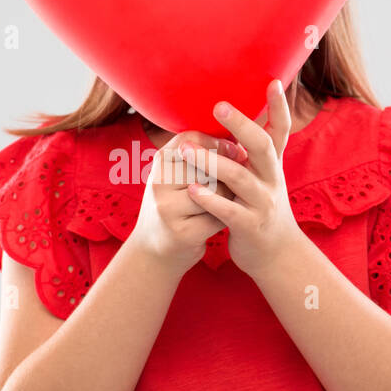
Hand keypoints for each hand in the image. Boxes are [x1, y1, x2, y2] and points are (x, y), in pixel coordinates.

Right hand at [126, 129, 242, 276]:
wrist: (153, 252)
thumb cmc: (173, 207)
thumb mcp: (175, 177)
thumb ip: (199, 157)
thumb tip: (238, 142)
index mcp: (159, 162)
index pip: (192, 138)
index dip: (218, 143)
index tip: (235, 151)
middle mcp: (159, 182)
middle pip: (208, 165)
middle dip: (226, 174)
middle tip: (228, 185)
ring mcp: (168, 208)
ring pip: (215, 190)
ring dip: (228, 196)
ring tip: (223, 203)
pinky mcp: (182, 233)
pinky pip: (217, 216)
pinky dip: (224, 218)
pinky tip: (219, 221)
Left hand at [180, 79, 305, 279]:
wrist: (277, 254)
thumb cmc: (261, 207)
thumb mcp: (262, 177)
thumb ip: (252, 151)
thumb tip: (236, 117)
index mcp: (272, 164)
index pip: (280, 130)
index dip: (279, 106)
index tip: (272, 81)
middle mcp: (271, 179)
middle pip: (261, 146)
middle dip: (240, 125)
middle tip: (218, 106)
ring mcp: (263, 203)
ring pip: (240, 177)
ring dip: (211, 162)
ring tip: (186, 151)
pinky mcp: (251, 226)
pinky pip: (230, 211)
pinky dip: (210, 200)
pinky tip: (192, 191)